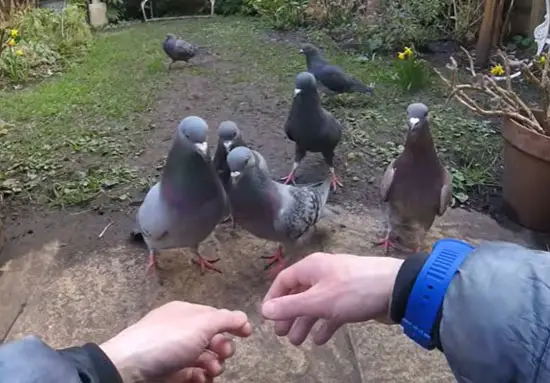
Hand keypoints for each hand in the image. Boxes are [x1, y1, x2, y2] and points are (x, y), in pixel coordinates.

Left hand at [100, 301, 251, 382]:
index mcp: (186, 313)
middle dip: (223, 346)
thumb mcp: (201, 324)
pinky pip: (193, 374)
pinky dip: (202, 377)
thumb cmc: (166, 341)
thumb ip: (226, 319)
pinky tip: (202, 379)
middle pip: (211, 338)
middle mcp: (180, 331)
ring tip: (211, 370)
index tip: (247, 334)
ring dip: (214, 364)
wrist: (128, 369)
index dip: (232, 323)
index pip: (215, 315)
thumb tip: (244, 317)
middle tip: (224, 354)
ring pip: (204, 357)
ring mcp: (174, 353)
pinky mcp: (170, 373)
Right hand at [261, 253, 402, 345]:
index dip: (273, 298)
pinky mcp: (352, 298)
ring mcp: (338, 286)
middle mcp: (322, 274)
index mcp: (311, 268)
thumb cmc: (353, 291)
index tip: (267, 318)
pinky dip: (324, 324)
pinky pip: (332, 311)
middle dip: (289, 315)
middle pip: (299, 294)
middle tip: (282, 334)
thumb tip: (264, 310)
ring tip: (298, 342)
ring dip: (305, 322)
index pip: (284, 280)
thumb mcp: (318, 301)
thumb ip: (291, 306)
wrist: (396, 289)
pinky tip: (320, 339)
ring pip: (315, 305)